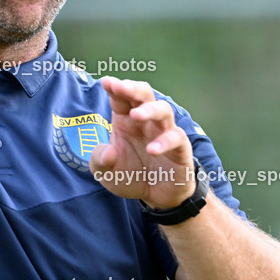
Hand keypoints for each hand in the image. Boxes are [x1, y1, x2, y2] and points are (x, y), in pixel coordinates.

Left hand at [90, 76, 195, 208]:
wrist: (156, 197)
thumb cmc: (130, 176)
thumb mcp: (106, 173)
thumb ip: (99, 162)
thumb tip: (108, 152)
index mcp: (125, 120)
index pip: (121, 98)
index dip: (115, 88)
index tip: (106, 81)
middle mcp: (146, 122)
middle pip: (144, 95)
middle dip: (133, 88)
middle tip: (120, 87)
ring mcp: (164, 132)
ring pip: (163, 110)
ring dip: (150, 110)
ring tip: (136, 114)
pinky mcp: (180, 148)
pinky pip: (176, 138)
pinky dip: (165, 142)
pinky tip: (152, 149)